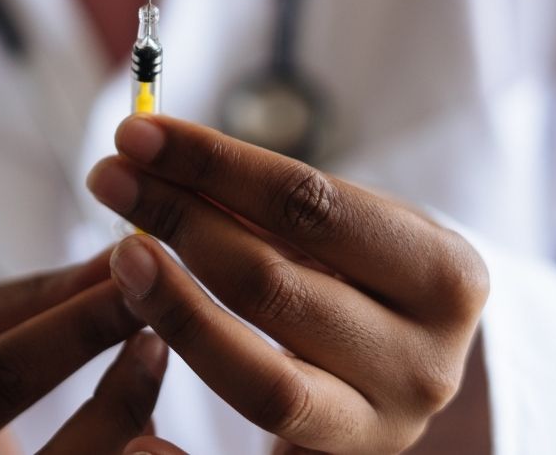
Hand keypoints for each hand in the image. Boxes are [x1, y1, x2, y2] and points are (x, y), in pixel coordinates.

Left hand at [87, 115, 489, 452]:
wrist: (418, 367)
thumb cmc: (375, 276)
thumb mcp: (359, 228)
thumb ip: (278, 205)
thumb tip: (159, 157)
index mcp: (444, 277)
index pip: (310, 205)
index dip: (214, 165)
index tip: (138, 132)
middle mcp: (425, 362)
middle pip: (275, 287)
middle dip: (180, 223)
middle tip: (110, 180)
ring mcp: (385, 430)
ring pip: (263, 383)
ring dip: (177, 312)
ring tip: (119, 258)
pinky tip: (139, 440)